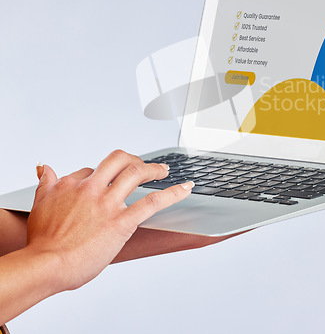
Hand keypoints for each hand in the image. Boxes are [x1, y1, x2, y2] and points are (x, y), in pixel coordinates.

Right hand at [26, 150, 192, 292]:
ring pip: (136, 173)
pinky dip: (173, 192)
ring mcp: (108, 204)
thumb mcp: (39, 204)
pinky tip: (185, 188)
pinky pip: (153, 201)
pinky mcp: (122, 222)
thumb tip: (44, 167)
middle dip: (134, 159)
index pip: (93, 169)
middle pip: (118, 160)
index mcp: (72, 184)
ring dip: (154, 169)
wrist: (45, 265)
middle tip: (143, 165)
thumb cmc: (43, 242)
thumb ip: (45, 183)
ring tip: (164, 170)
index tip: (109, 182)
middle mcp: (91, 189)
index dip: (103, 174)